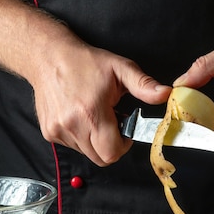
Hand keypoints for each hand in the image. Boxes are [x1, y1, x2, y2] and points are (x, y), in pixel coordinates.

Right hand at [32, 37, 170, 165]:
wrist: (47, 56)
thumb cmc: (84, 62)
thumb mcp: (120, 68)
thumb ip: (144, 85)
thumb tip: (166, 94)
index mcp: (91, 113)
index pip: (112, 153)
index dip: (123, 146)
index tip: (124, 130)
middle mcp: (72, 126)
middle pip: (100, 158)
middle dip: (111, 145)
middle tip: (111, 122)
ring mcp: (58, 131)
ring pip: (86, 153)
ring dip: (95, 141)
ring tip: (94, 116)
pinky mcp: (49, 132)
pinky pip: (73, 146)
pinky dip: (81, 137)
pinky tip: (80, 117)